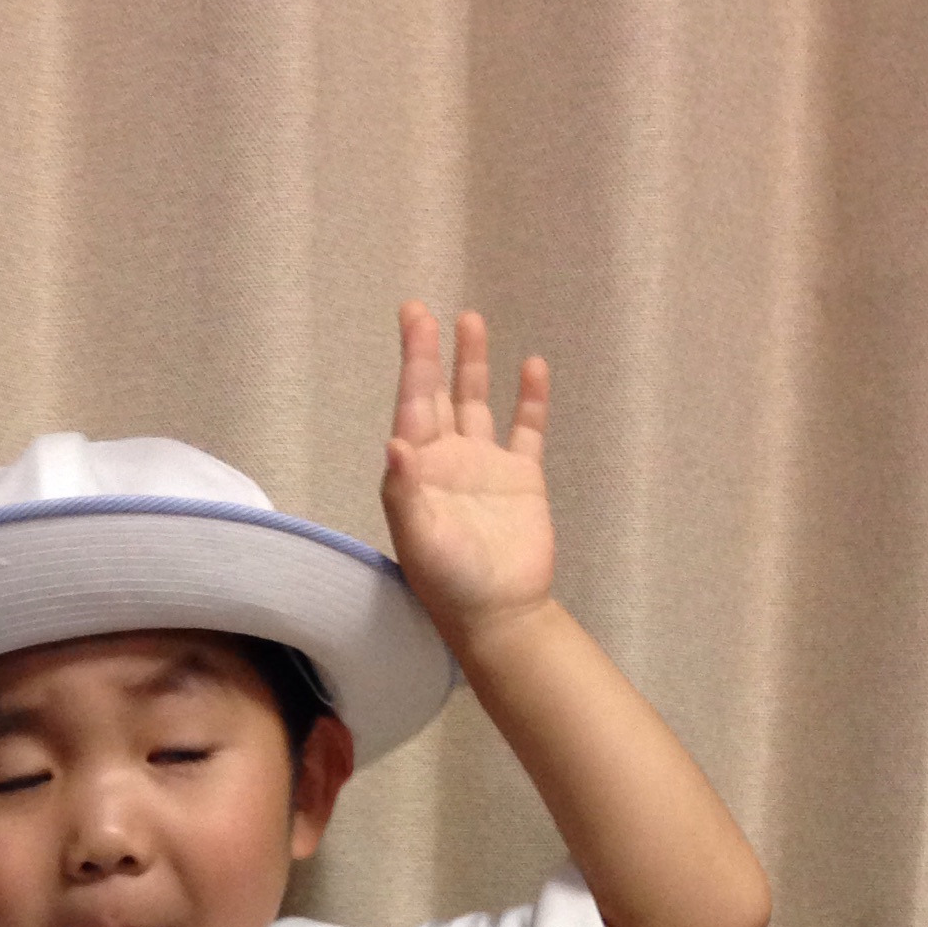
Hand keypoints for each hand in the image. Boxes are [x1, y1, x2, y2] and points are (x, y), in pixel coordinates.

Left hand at [379, 306, 553, 649]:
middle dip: (429, 354)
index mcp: (418, 472)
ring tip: (469, 319)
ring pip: (478, 402)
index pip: (413, 404)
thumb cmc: (451, 584)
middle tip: (421, 310)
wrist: (500, 616)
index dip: (413, 361)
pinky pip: (527, 430)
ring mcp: (486, 467)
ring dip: (472, 364)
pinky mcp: (522, 479)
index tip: (413, 318)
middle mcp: (448, 462)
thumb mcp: (420, 539)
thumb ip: (406, 490)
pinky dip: (529, 399)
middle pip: (438, 395)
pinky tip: (532, 366)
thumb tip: (395, 441)